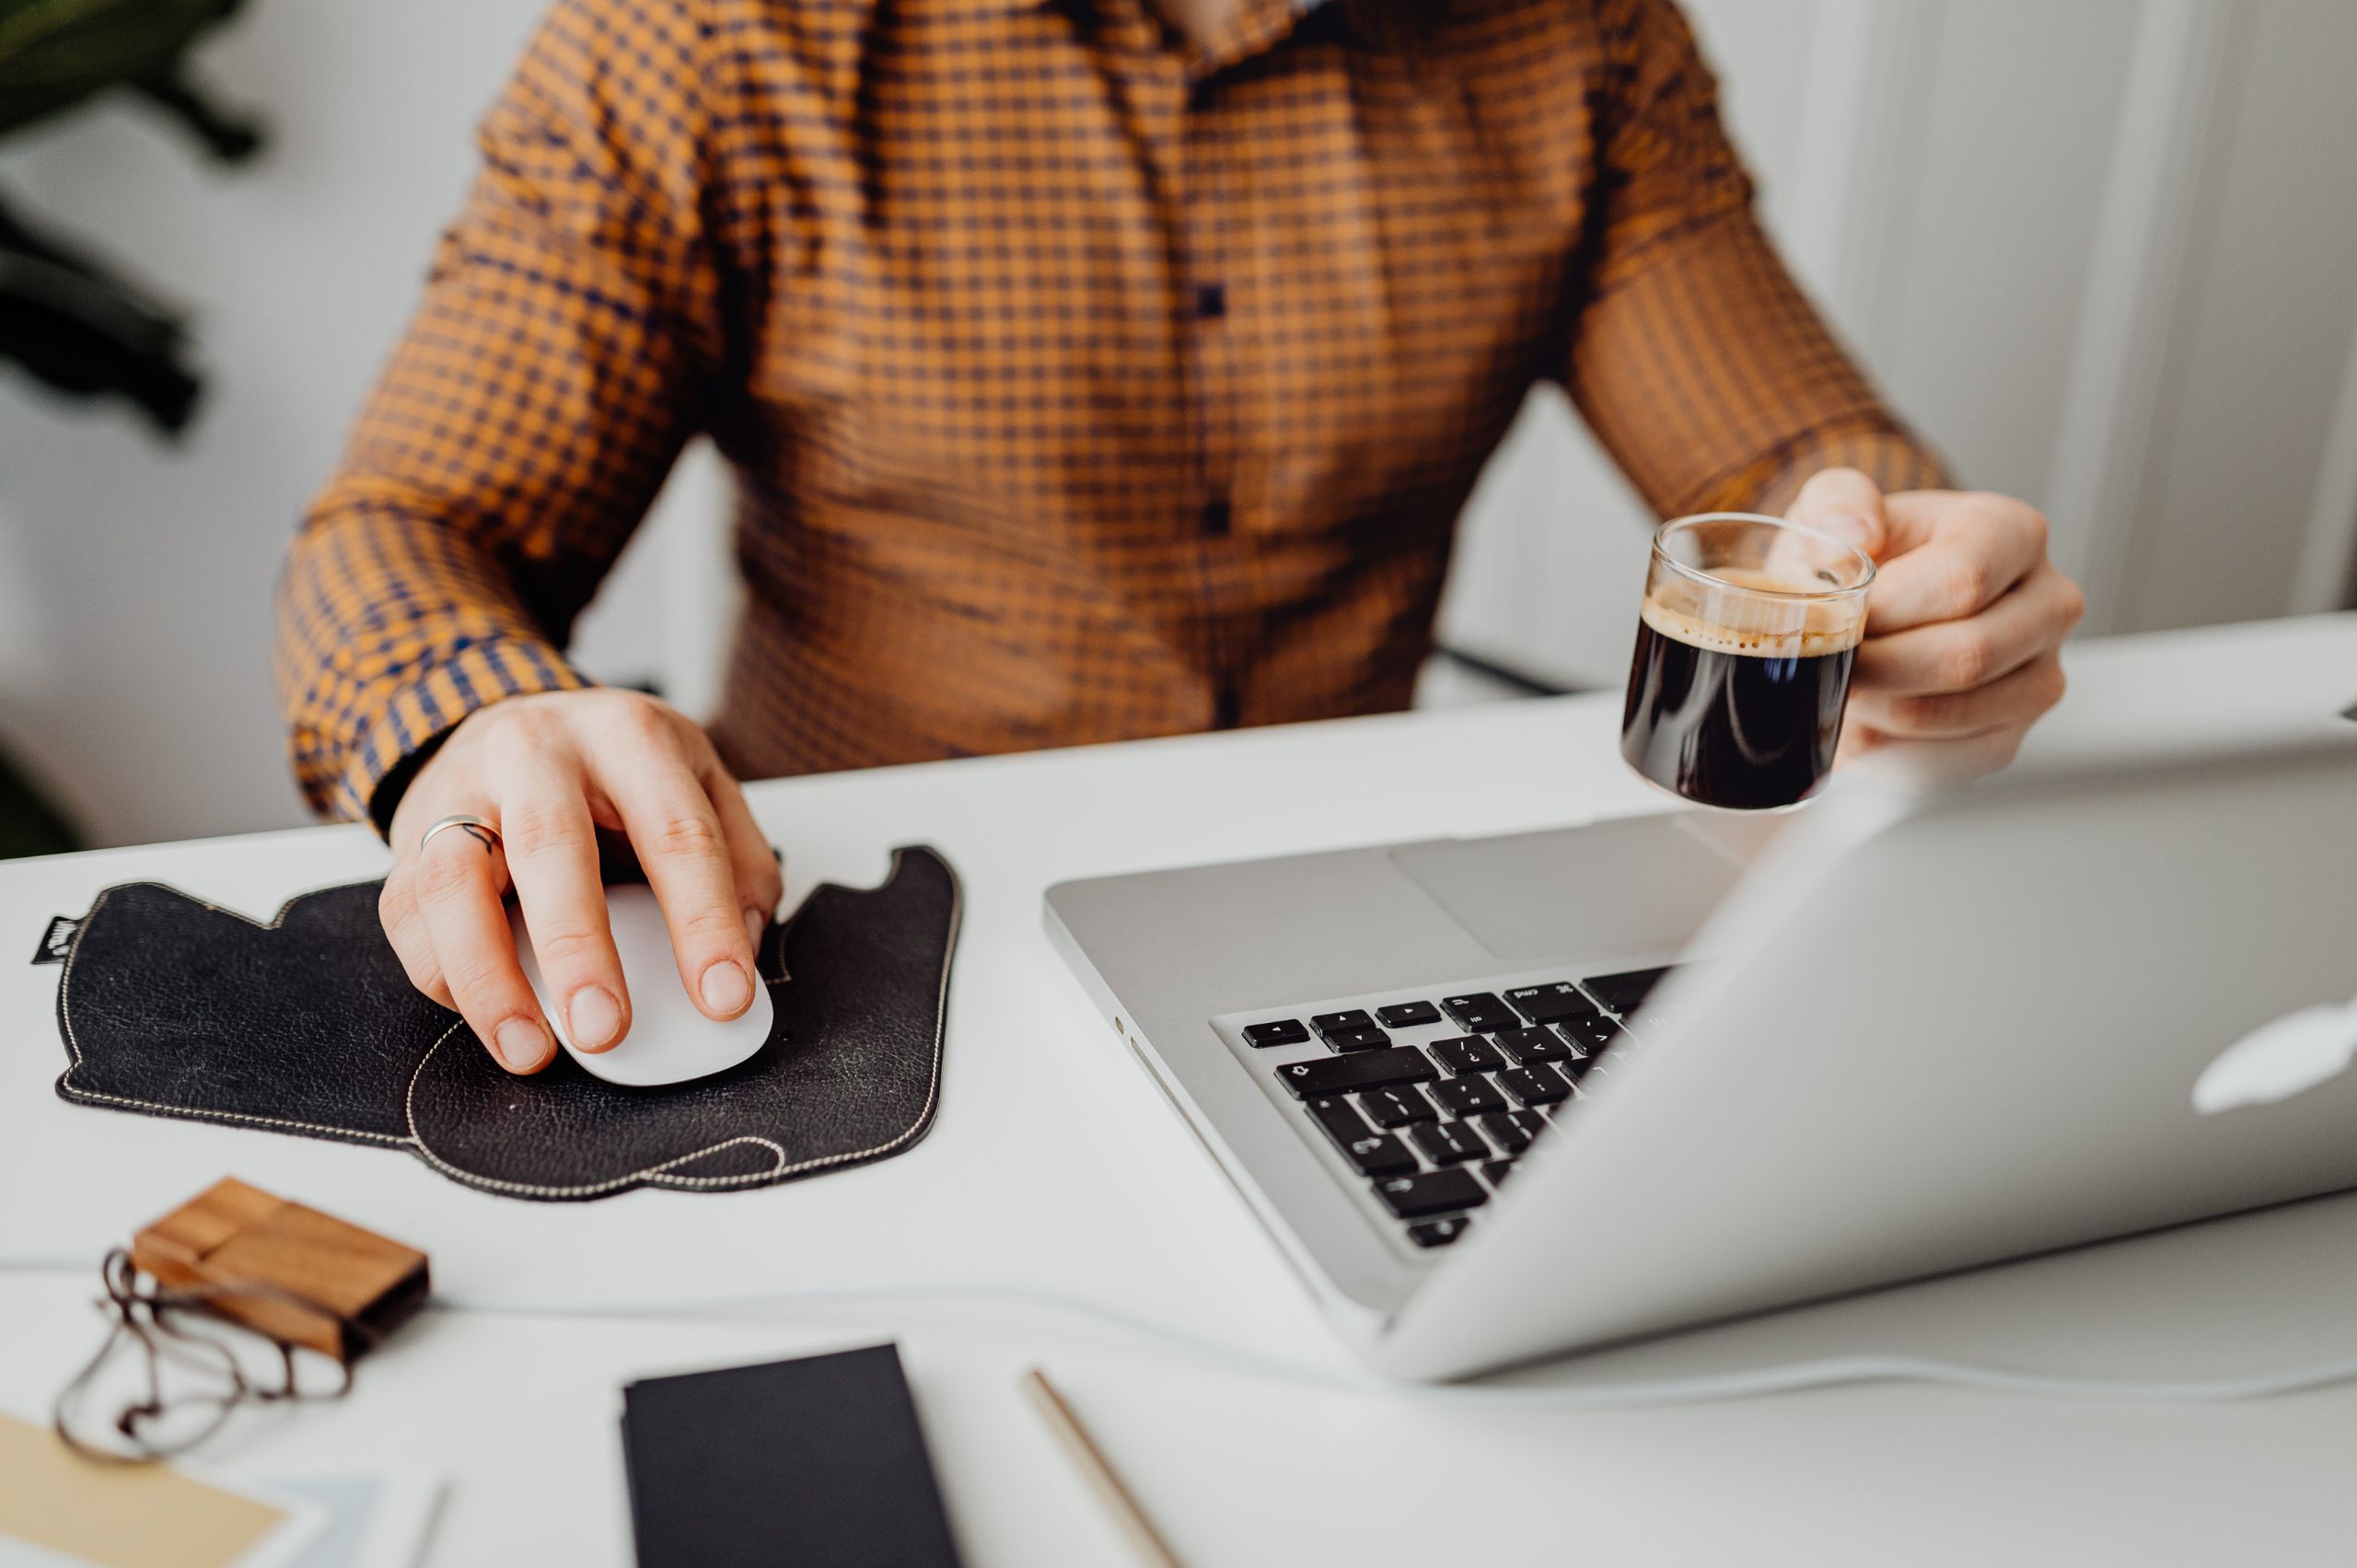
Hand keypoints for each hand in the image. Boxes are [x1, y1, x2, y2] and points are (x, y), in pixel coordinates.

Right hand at [380, 690, 783, 1073]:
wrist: (511, 719)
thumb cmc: (614, 767)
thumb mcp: (700, 780)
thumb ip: (739, 860)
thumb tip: (743, 945)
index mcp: (626, 736)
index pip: (675, 832)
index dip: (704, 922)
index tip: (723, 999)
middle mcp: (535, 753)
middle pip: (550, 845)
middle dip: (578, 950)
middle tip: (605, 1031)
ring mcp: (461, 791)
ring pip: (454, 882)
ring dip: (489, 979)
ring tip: (530, 1050)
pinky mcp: (409, 838)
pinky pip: (412, 915)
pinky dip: (446, 978)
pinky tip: (489, 1017)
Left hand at [1786, 469, 2085, 770]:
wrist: (1877, 607)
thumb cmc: (1862, 555)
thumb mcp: (1836, 509)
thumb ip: (1837, 502)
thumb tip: (1858, 531)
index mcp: (2015, 534)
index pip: (1963, 581)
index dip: (1888, 609)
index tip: (1837, 614)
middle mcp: (2048, 605)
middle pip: (1966, 656)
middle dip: (1877, 666)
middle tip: (1825, 660)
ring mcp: (2038, 678)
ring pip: (1949, 714)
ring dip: (1875, 709)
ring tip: (1840, 684)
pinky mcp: (2008, 738)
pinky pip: (1942, 763)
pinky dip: (1882, 751)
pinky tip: (1860, 720)